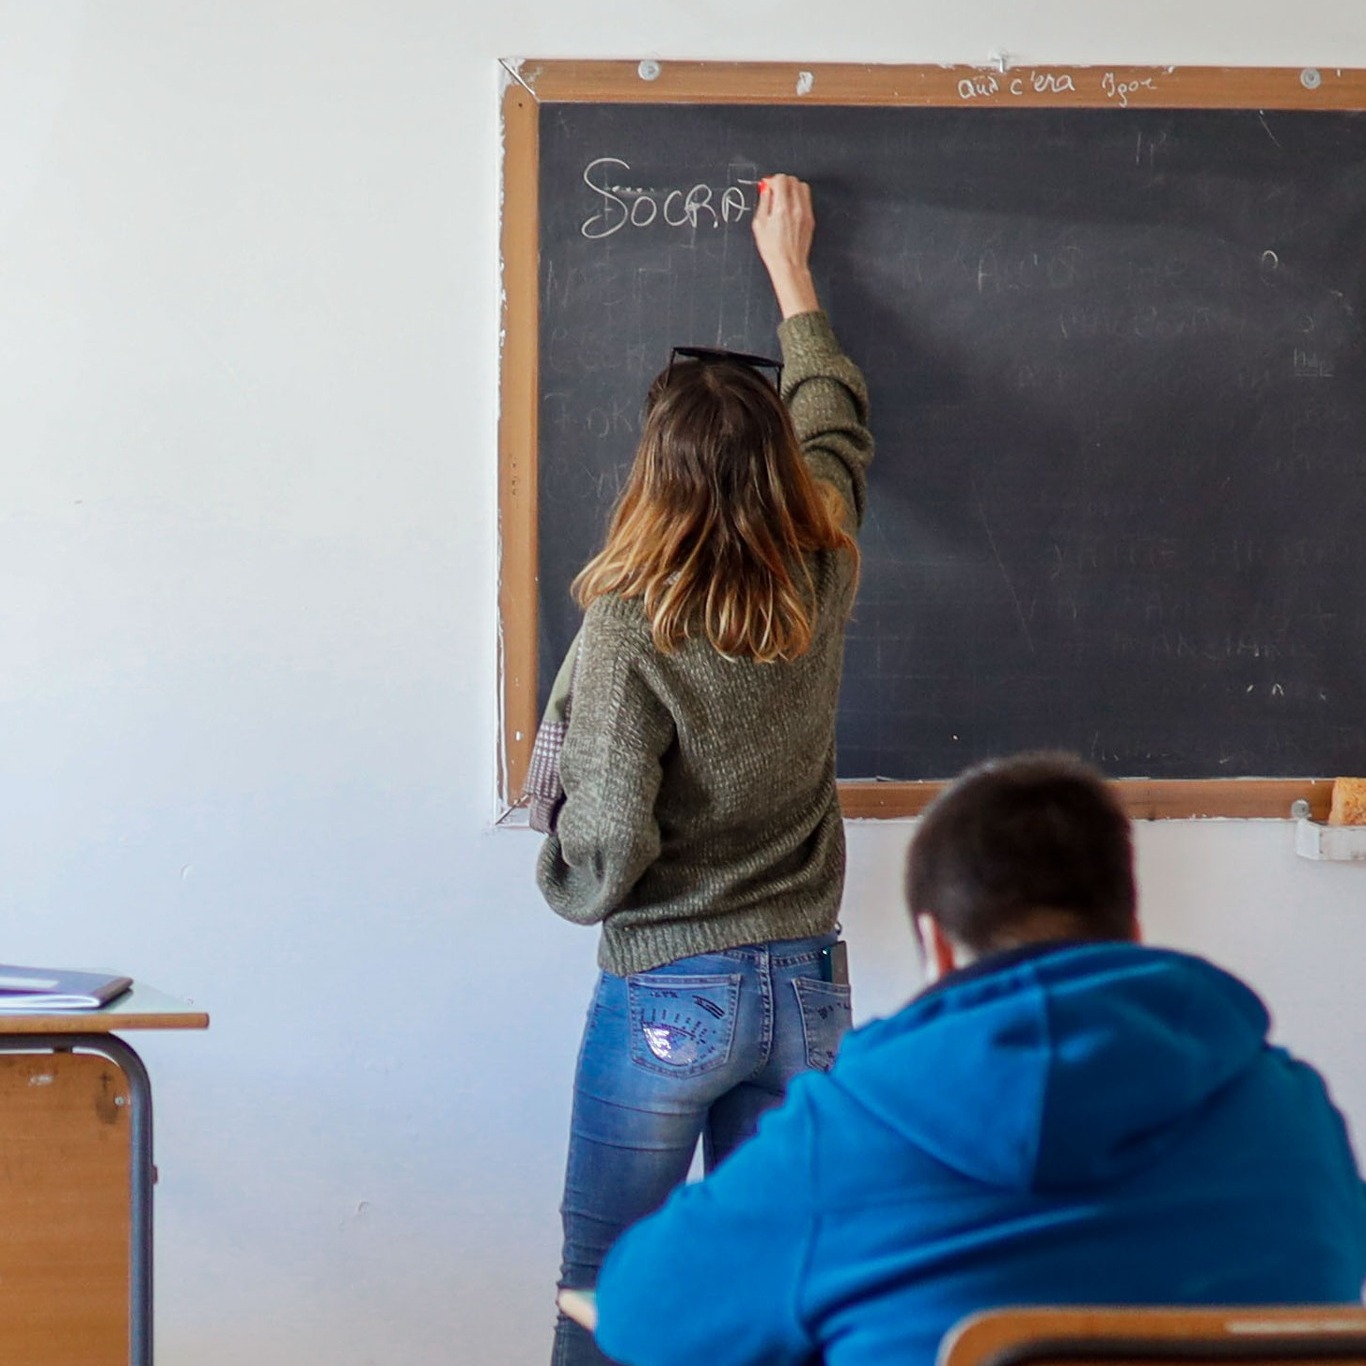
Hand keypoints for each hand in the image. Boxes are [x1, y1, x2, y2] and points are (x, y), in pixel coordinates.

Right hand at [752, 173, 819, 318]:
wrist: (789, 264)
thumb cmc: (772, 249)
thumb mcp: (759, 225)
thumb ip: (763, 202)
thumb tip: (766, 188)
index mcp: (782, 208)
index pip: (781, 179)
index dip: (772, 180)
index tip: (767, 187)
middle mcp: (796, 208)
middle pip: (793, 180)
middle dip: (782, 182)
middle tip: (774, 192)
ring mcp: (806, 212)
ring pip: (802, 187)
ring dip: (792, 188)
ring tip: (783, 199)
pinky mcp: (810, 218)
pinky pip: (807, 199)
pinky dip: (798, 198)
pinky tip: (790, 208)